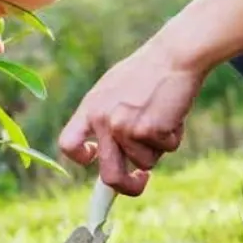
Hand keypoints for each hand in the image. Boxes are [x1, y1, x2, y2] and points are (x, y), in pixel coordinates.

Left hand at [57, 41, 204, 195]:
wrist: (174, 55)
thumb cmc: (148, 72)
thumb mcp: (114, 91)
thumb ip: (107, 119)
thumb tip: (107, 155)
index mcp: (90, 108)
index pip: (68, 144)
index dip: (81, 158)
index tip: (96, 159)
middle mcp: (103, 120)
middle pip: (109, 175)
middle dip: (127, 187)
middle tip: (141, 181)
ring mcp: (124, 127)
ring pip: (146, 161)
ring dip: (159, 146)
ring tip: (163, 115)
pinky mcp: (149, 130)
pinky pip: (167, 149)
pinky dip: (174, 136)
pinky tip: (173, 113)